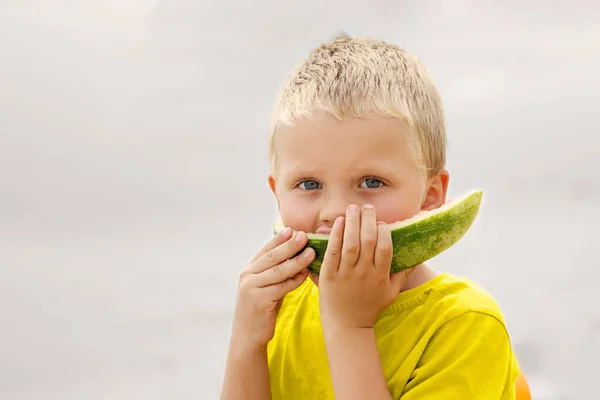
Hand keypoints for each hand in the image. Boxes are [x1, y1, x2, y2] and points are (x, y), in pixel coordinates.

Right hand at [230, 227, 313, 349]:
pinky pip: (282, 287)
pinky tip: (306, 274)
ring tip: (311, 252)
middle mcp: (248, 276)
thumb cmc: (261, 309)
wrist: (247, 336)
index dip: (279, 239)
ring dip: (297, 261)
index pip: (266, 250)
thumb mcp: (265, 287)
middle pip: (273, 257)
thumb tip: (295, 255)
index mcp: (249, 270)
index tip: (292, 229)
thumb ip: (275, 272)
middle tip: (305, 235)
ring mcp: (252, 288)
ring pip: (279, 271)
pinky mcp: (260, 300)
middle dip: (290, 245)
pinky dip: (296, 280)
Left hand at [318, 204, 413, 329]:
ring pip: (351, 243)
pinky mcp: (329, 276)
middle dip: (368, 220)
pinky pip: (333, 251)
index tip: (381, 222)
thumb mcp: (391, 292)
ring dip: (352, 223)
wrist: (347, 326)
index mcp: (380, 276)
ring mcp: (346, 274)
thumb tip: (417, 256)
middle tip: (367, 207)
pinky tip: (338, 222)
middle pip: (368, 241)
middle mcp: (364, 273)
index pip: (385, 247)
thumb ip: (404, 273)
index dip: (383, 231)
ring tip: (352, 208)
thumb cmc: (370, 307)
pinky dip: (335, 235)